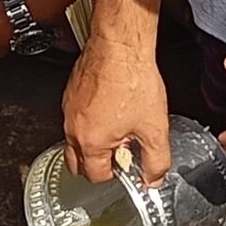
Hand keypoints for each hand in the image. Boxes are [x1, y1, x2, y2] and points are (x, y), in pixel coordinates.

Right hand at [64, 32, 169, 183]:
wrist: (120, 46)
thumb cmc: (133, 79)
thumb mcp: (155, 129)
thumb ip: (156, 161)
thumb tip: (153, 179)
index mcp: (91, 142)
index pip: (96, 176)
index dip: (117, 175)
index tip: (129, 165)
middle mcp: (73, 128)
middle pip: (77, 164)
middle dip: (97, 165)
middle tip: (119, 153)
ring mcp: (68, 110)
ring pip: (74, 139)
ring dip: (92, 142)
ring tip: (118, 128)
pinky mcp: (70, 93)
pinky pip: (74, 118)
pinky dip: (88, 121)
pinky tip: (110, 108)